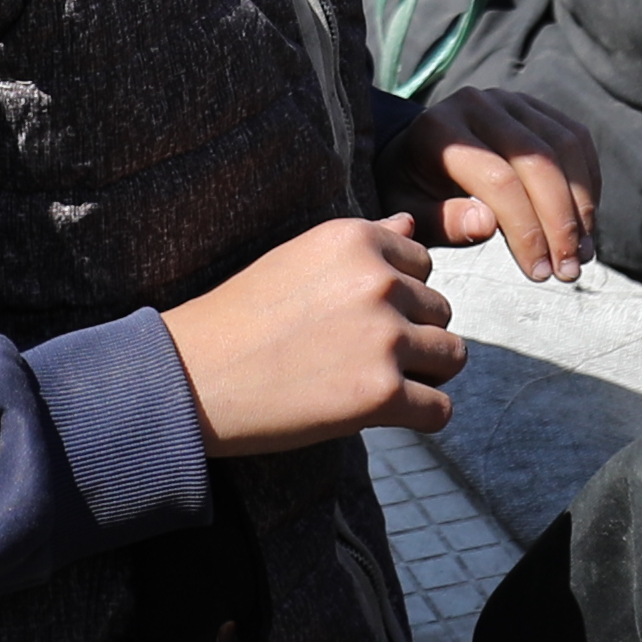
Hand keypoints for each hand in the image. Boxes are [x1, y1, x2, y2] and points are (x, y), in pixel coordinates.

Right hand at [163, 214, 458, 451]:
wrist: (190, 378)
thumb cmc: (239, 318)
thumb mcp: (298, 260)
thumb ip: (363, 244)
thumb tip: (409, 224)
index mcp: (356, 239)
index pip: (422, 264)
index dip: (395, 295)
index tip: (355, 318)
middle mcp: (378, 281)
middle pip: (441, 311)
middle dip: (412, 336)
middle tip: (358, 358)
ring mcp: (384, 337)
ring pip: (451, 357)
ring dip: (422, 376)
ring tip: (372, 385)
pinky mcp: (382, 394)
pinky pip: (439, 410)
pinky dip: (419, 418)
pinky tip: (383, 416)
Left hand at [403, 81, 598, 283]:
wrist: (416, 155)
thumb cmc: (413, 192)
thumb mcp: (414, 214)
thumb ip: (445, 221)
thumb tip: (487, 225)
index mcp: (440, 130)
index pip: (498, 180)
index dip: (526, 230)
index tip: (539, 272)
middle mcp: (477, 105)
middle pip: (538, 161)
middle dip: (560, 222)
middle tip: (568, 270)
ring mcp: (510, 101)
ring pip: (564, 148)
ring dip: (581, 205)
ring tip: (582, 253)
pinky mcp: (535, 107)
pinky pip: (576, 139)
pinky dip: (587, 183)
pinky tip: (585, 223)